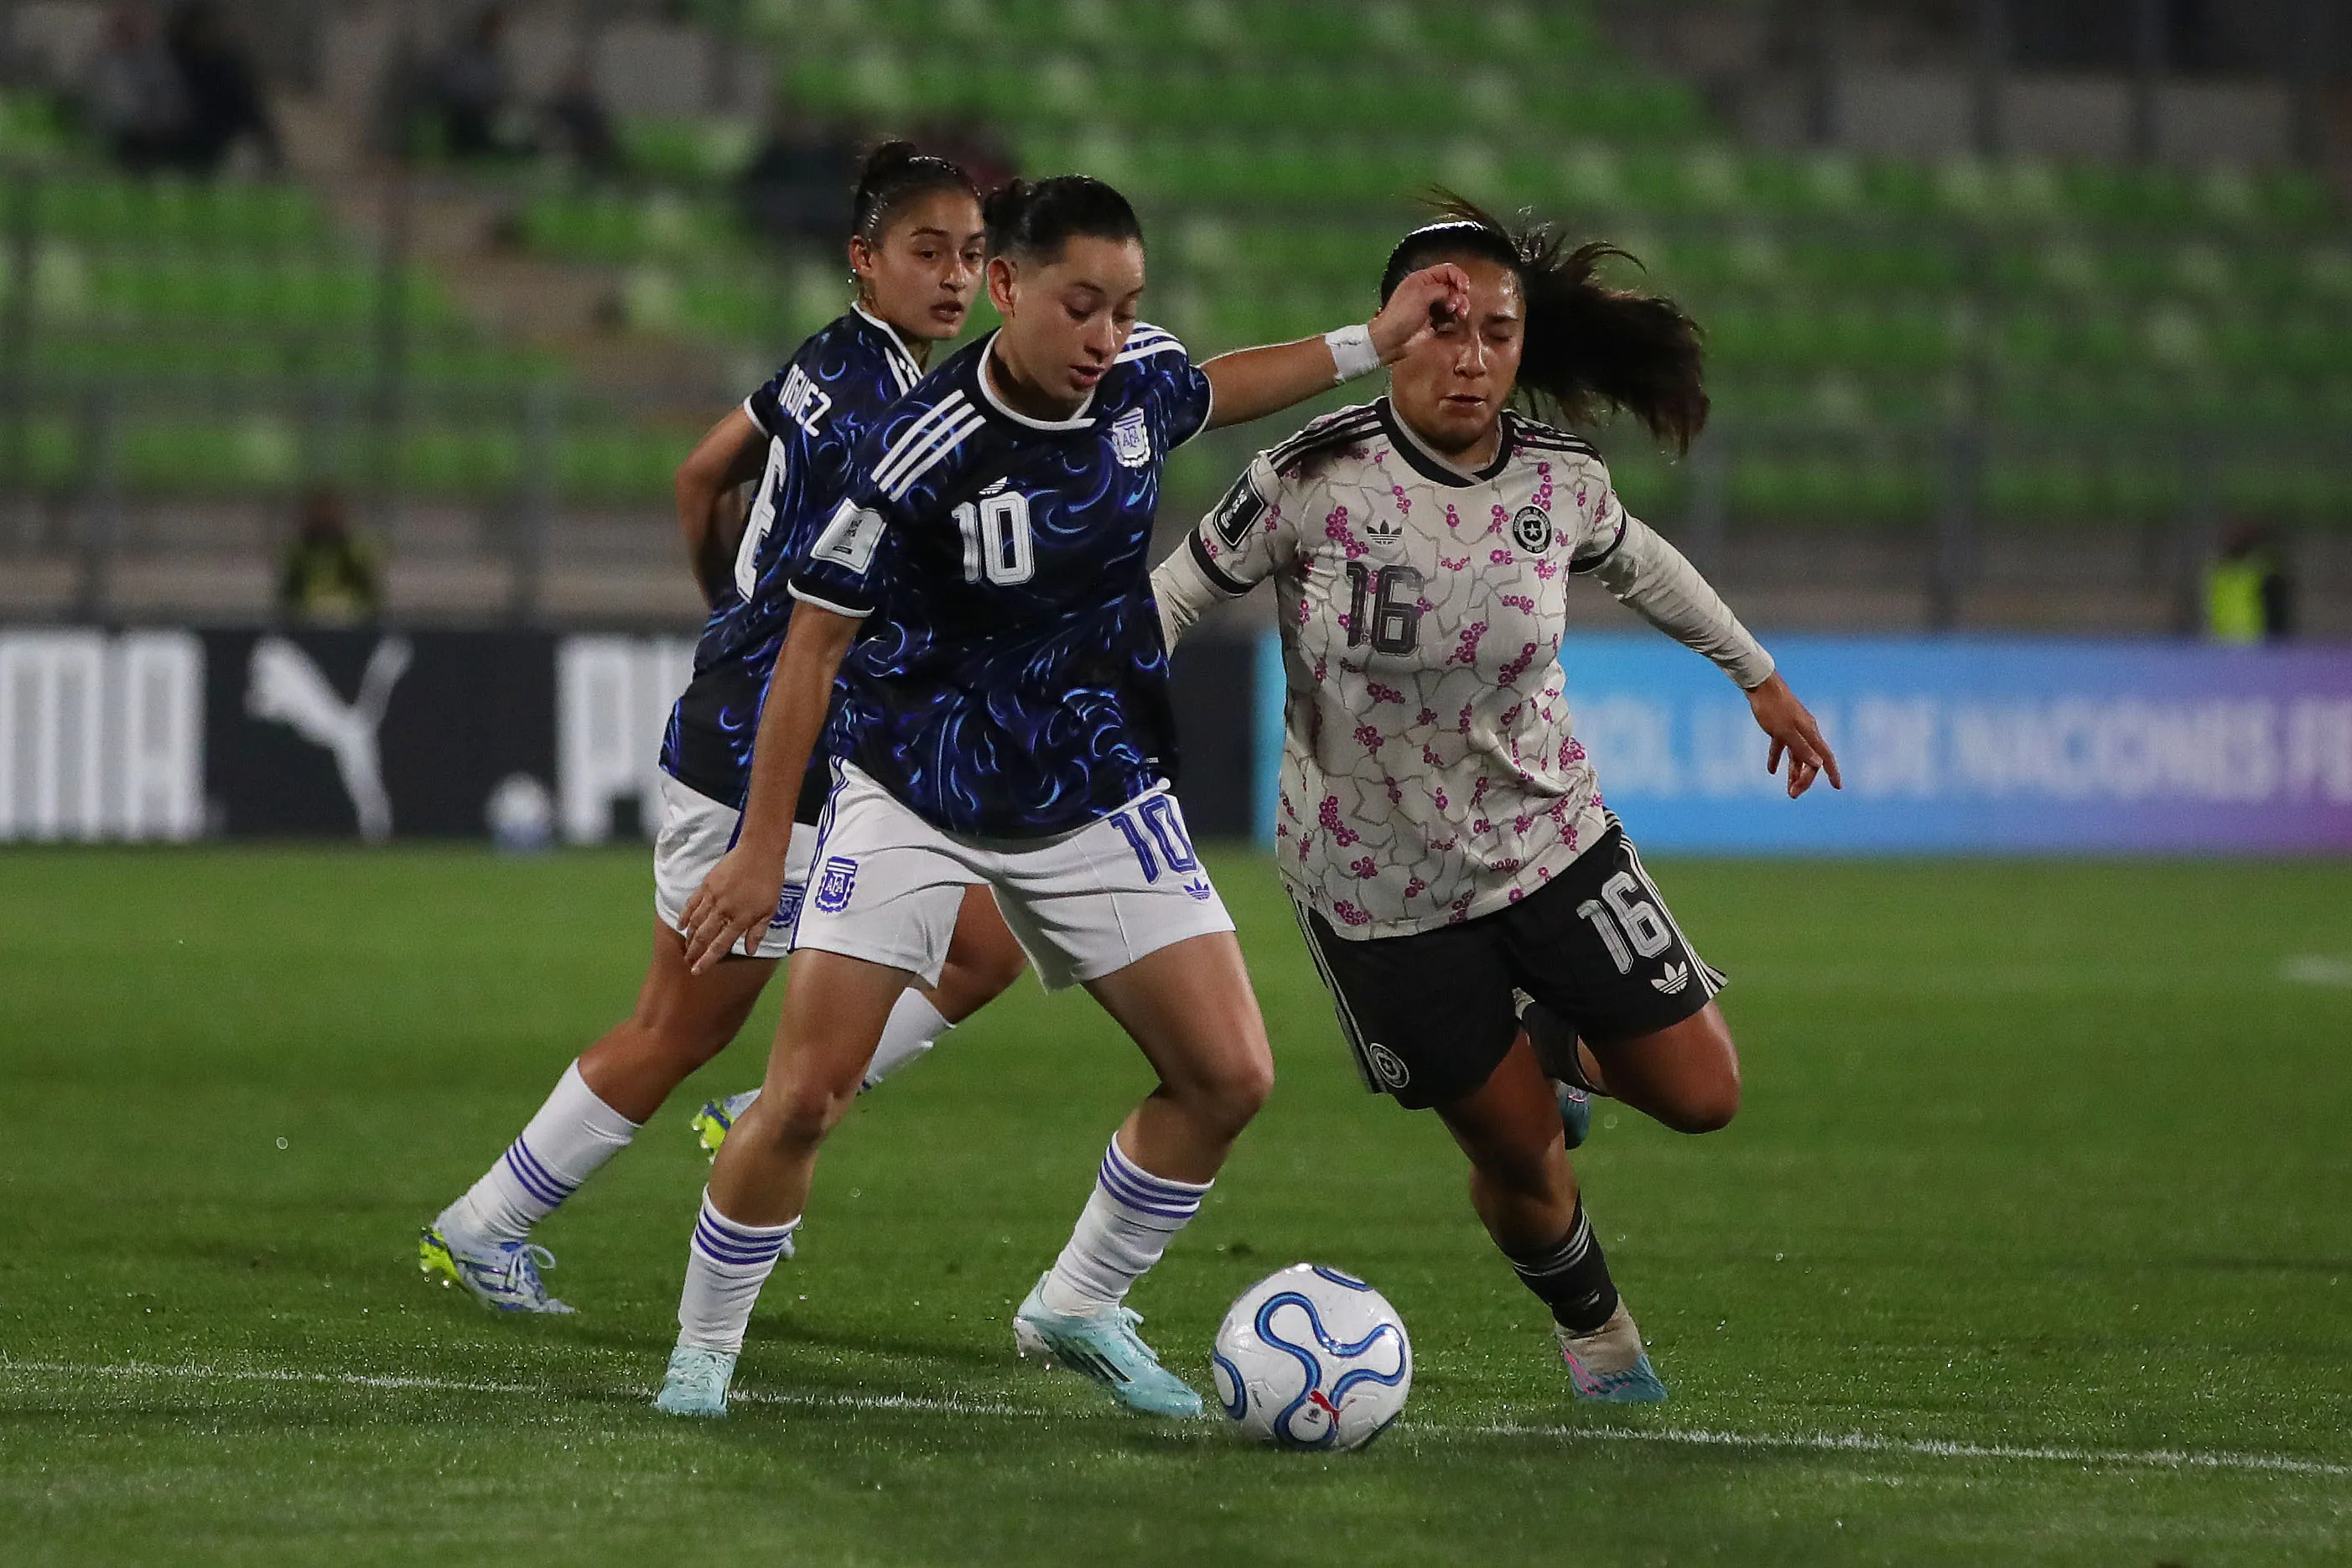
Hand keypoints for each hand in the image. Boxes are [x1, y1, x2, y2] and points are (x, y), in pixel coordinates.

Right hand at [679, 838, 787, 973]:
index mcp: (740, 919)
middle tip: (688, 962)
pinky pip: (692, 904)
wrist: (759, 852)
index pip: (720, 946)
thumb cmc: (769, 881)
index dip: (707, 960)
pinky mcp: (707, 885)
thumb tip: (750, 950)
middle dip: (694, 952)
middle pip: (704, 937)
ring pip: (695, 922)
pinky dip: (685, 915)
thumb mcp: (770, 909)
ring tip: (686, 947)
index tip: (697, 970)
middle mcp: (724, 911)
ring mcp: (713, 897)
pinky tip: (681, 924)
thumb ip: (758, 931)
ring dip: (689, 937)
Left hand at [1367, 263, 1471, 363]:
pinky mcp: (1434, 320)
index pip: (1448, 270)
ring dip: (1460, 307)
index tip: (1464, 288)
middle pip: (1453, 287)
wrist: (1392, 340)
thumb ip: (1442, 289)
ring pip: (1454, 302)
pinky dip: (1453, 318)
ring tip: (1460, 315)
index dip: (1459, 277)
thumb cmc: (1401, 315)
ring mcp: (1431, 306)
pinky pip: (1450, 316)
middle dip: (1459, 296)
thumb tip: (1454, 293)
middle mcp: (1428, 290)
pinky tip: (1450, 323)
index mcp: (1423, 278)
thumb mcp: (1422, 295)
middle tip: (1457, 308)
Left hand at [1746, 672, 1840, 798]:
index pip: (1825, 757)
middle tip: (1793, 794)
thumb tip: (1818, 765)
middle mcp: (1806, 732)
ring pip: (1797, 756)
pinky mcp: (1780, 726)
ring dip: (1793, 772)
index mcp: (1810, 733)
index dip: (1832, 772)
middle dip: (1804, 779)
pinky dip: (1777, 759)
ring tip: (1788, 789)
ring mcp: (1793, 729)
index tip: (1837, 787)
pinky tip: (1771, 771)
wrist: (1759, 685)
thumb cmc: (1772, 707)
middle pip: (1810, 760)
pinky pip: (1782, 747)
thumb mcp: (1784, 731)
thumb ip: (1800, 748)